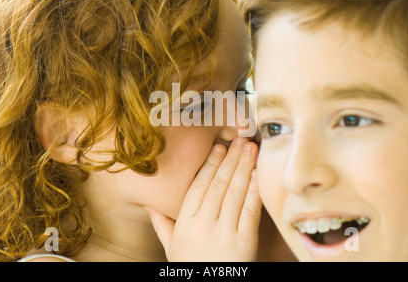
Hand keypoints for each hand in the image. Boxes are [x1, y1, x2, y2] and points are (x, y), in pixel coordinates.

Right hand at [145, 138, 261, 261]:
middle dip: (230, 159)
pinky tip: (257, 173)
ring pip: (234, 192)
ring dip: (244, 167)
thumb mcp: (172, 249)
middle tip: (239, 139)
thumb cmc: (191, 268)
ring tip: (250, 148)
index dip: (210, 165)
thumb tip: (150, 204)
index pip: (198, 186)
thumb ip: (161, 225)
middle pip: (218, 184)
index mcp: (184, 223)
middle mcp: (202, 224)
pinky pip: (249, 209)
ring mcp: (224, 233)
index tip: (218, 148)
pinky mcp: (244, 242)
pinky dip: (254, 189)